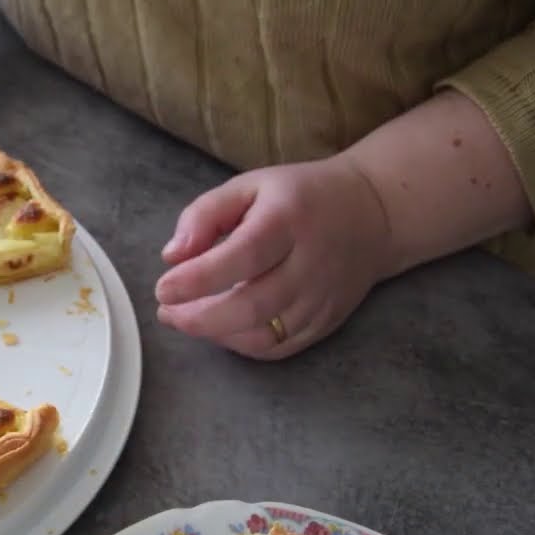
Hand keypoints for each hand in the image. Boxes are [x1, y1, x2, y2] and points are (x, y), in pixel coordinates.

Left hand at [155, 156, 393, 359]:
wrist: (371, 214)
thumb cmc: (298, 197)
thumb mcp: (249, 186)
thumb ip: (204, 215)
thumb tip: (171, 256)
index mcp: (288, 220)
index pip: (242, 256)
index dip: (197, 279)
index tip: (163, 288)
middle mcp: (310, 263)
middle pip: (251, 306)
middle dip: (199, 318)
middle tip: (166, 312)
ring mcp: (322, 298)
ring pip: (263, 335)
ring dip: (216, 335)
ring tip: (186, 319)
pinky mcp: (326, 322)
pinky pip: (278, 348)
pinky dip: (242, 345)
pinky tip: (220, 329)